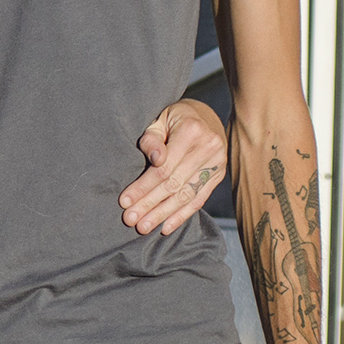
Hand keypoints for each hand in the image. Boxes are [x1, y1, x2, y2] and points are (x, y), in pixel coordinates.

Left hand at [121, 97, 226, 234]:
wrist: (206, 116)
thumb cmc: (175, 119)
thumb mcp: (159, 121)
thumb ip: (152, 140)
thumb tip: (155, 160)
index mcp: (191, 131)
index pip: (164, 168)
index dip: (143, 187)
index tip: (125, 202)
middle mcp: (208, 148)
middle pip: (174, 184)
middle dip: (150, 205)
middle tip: (131, 220)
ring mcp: (217, 163)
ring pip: (186, 195)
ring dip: (163, 214)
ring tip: (144, 227)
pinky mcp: (219, 176)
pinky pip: (199, 199)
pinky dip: (182, 215)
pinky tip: (166, 227)